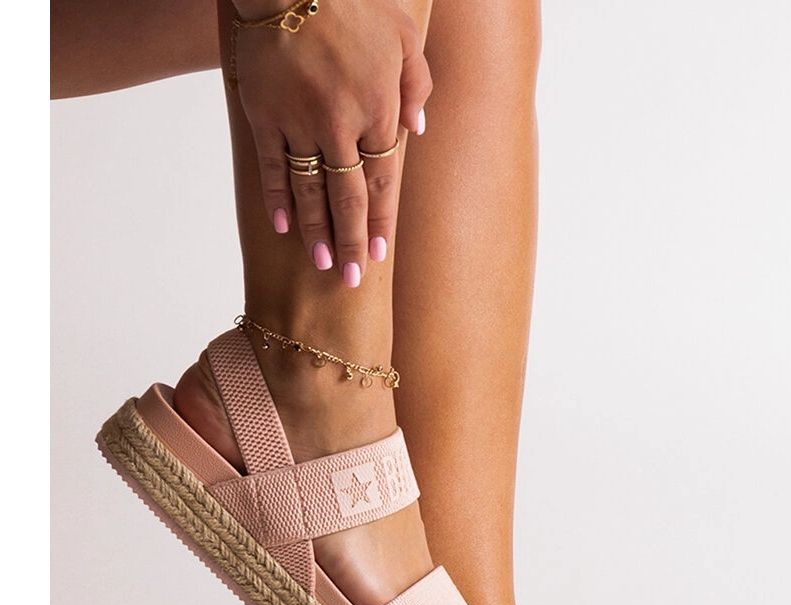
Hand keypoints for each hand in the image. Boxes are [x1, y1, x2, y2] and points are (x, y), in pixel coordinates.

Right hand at [232, 0, 431, 286]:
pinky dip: (276, 199)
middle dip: (353, 241)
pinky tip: (281, 228)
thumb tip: (416, 134)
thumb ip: (417, 86)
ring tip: (323, 264)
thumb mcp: (405, 36)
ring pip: (310, 191)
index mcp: (378, 109)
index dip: (382, 220)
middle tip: (353, 279)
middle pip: (349, 198)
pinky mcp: (263, 113)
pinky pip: (271, 166)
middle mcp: (341, 125)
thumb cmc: (357, 2)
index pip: (383, 181)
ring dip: (316, 232)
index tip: (381, 253)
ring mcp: (298, 122)